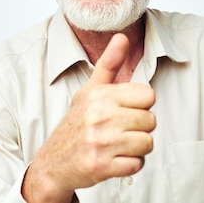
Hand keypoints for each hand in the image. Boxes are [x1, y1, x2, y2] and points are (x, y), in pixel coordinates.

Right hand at [22, 34, 156, 201]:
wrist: (53, 162)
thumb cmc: (77, 123)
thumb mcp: (90, 90)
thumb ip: (110, 63)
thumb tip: (122, 36)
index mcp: (99, 95)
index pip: (148, 96)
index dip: (141, 105)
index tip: (125, 110)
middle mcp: (99, 117)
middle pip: (151, 121)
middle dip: (140, 128)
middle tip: (120, 130)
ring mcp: (100, 142)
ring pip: (147, 143)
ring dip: (137, 147)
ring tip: (118, 144)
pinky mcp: (101, 167)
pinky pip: (137, 165)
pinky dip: (130, 165)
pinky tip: (115, 159)